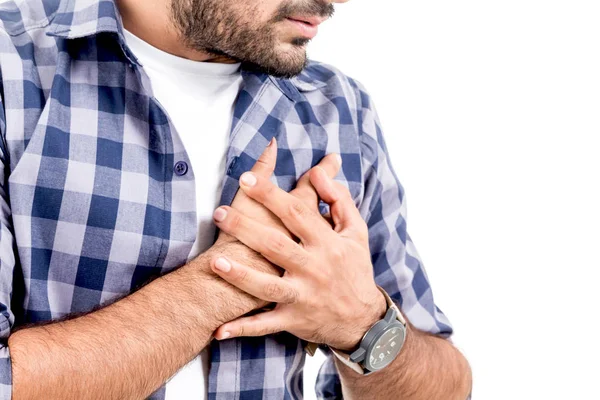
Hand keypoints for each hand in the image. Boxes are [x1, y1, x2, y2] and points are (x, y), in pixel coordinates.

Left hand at [204, 138, 340, 319]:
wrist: (363, 319)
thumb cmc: (355, 268)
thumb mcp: (356, 231)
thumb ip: (338, 198)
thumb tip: (319, 171)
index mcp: (327, 244)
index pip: (296, 213)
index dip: (271, 195)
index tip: (247, 179)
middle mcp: (314, 269)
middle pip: (275, 245)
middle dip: (245, 228)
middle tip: (219, 212)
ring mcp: (303, 296)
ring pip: (267, 286)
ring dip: (240, 276)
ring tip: (215, 261)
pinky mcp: (293, 320)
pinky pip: (265, 325)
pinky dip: (243, 328)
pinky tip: (218, 329)